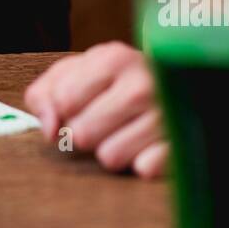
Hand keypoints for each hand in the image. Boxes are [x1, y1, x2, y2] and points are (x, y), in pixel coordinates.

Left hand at [24, 42, 168, 178]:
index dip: (63, 111)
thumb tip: (49, 130)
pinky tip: (148, 145)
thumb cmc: (119, 81)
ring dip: (113, 150)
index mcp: (114, 58)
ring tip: (127, 132)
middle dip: (85, 134)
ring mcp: (167, 115)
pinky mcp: (182, 145)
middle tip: (104, 122)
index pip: (63, 100)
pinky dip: (141, 163)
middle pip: (82, 134)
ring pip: (110, 157)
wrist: (183, 84)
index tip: (78, 107)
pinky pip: (142, 169)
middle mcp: (143, 83)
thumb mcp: (78, 73)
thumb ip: (46, 94)